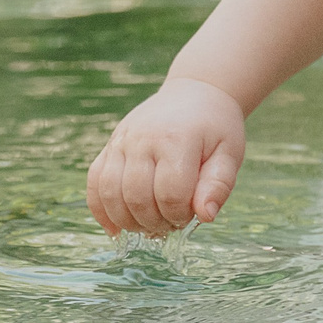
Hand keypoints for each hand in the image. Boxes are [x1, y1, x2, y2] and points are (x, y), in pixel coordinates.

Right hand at [85, 78, 245, 235]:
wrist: (194, 93)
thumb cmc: (215, 128)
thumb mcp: (229, 153)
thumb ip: (218, 185)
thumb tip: (205, 216)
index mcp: (177, 140)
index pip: (170, 194)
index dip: (180, 215)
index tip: (191, 215)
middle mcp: (143, 138)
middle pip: (137, 198)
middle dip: (154, 222)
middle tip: (170, 223)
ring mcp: (122, 141)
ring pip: (110, 193)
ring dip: (128, 221)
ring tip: (148, 225)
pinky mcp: (110, 145)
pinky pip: (94, 182)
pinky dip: (100, 210)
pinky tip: (116, 228)